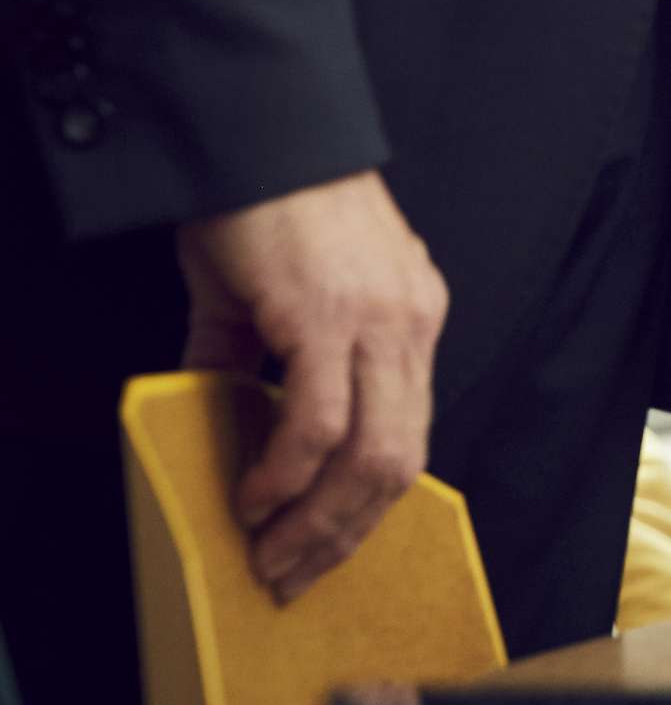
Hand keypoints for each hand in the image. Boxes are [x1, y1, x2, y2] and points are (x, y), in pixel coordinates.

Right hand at [174, 169, 449, 603]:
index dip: (367, 505)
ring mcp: (381, 320)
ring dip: (320, 519)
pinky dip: (290, 471)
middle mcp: (411, 324)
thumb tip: (224, 416)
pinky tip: (258, 495)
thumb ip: (254, 359)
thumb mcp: (269, 294)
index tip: (322, 547)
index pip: (409, 434)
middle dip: (346, 533)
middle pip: (402, 460)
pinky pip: (322, 420)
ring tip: (271, 551)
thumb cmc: (262, 202)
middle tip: (293, 572)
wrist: (256, 131)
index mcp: (410, 319)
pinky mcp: (331, 315)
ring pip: (375, 453)